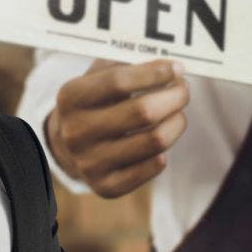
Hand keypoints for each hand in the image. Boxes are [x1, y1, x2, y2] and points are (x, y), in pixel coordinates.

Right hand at [46, 59, 188, 197]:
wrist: (68, 146)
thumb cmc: (94, 102)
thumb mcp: (98, 76)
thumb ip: (128, 64)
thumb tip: (171, 67)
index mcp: (71, 98)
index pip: (118, 81)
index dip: (154, 73)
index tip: (177, 69)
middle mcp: (76, 132)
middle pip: (142, 112)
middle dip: (174, 96)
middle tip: (184, 89)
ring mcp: (89, 163)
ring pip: (154, 140)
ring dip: (177, 122)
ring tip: (178, 112)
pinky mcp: (105, 187)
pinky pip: (150, 170)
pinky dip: (164, 153)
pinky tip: (162, 138)